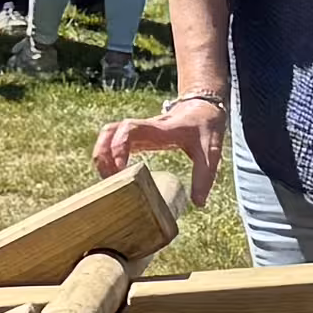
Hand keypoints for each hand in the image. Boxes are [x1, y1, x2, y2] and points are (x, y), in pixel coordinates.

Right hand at [94, 90, 219, 181]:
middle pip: (109, 131)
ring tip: (108, 181)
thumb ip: (204, 176)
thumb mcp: (211, 153)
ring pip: (107, 135)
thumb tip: (198, 204)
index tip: (119, 170)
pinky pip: (113, 142)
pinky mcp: (136, 138)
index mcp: (160, 129)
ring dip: (101, 155)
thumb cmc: (205, 129)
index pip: (129, 130)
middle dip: (102, 154)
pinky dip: (107, 157)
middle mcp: (144, 128)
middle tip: (108, 181)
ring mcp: (138, 132)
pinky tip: (112, 176)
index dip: (118, 147)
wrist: (202, 109)